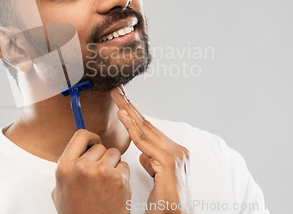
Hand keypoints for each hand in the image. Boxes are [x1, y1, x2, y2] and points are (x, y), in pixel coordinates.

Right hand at [52, 129, 130, 213]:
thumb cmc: (77, 213)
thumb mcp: (60, 188)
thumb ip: (69, 166)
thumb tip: (79, 148)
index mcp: (65, 166)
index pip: (81, 135)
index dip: (90, 137)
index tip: (94, 142)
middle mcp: (83, 166)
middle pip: (100, 146)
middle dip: (101, 157)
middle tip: (98, 174)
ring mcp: (103, 172)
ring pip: (115, 154)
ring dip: (113, 165)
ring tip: (106, 183)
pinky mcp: (120, 180)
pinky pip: (124, 166)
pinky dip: (122, 176)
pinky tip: (114, 190)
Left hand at [111, 85, 190, 213]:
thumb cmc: (165, 203)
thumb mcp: (157, 179)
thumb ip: (152, 163)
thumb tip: (144, 155)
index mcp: (173, 152)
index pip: (148, 128)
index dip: (133, 113)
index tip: (120, 101)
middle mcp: (176, 150)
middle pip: (147, 123)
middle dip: (129, 105)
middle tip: (116, 89)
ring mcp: (174, 154)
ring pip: (145, 128)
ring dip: (128, 110)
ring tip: (116, 96)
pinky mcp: (169, 162)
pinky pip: (145, 141)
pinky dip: (132, 127)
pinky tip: (123, 115)